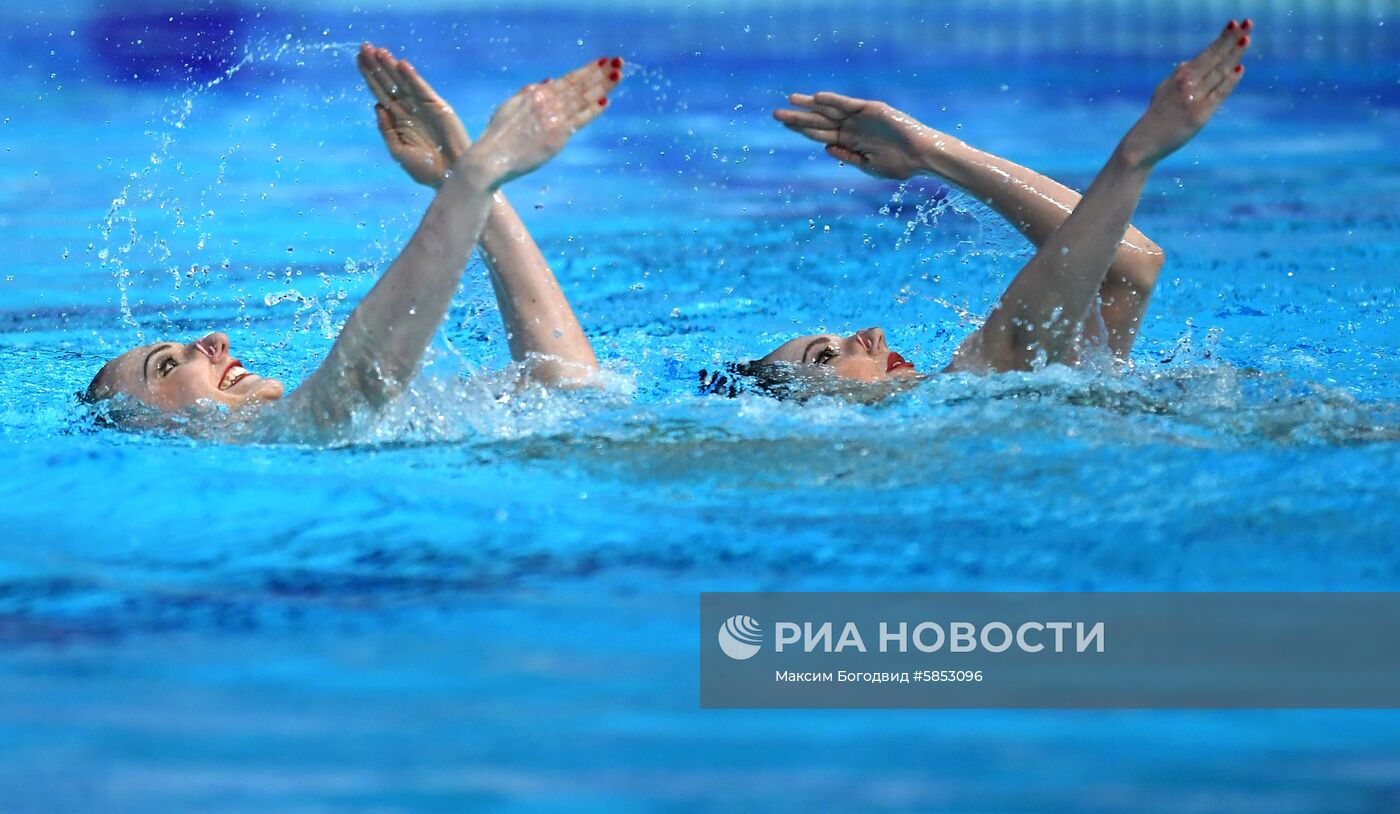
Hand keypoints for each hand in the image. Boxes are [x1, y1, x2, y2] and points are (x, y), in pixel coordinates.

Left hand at [358, 42, 469, 188]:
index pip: (381, 93)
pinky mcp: (438, 107)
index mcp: (399, 121)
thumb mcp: (398, 152)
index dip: (370, 76)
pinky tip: (402, 65)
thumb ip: (387, 130)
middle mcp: (410, 110)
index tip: (358, 59)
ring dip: (391, 66)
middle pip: (389, 84)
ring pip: (403, 83)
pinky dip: (412, 78)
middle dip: (376, 66)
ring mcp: (424, 108)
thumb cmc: (426, 170)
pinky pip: (422, 89)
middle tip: (363, 47)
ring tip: (378, 51)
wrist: (451, 177)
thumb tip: (377, 106)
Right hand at [465, 57, 622, 189]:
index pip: (568, 79)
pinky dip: (591, 111)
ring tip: (618, 76)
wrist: (492, 158)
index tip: (603, 61)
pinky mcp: (555, 137)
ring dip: (602, 87)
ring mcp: (552, 119)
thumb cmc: (498, 135)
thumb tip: (549, 81)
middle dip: (600, 73)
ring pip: (582, 100)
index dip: (588, 70)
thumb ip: (529, 92)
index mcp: (536, 94)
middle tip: (619, 62)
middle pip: (579, 85)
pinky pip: (578, 121)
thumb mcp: (510, 106)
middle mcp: (546, 103)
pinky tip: (605, 102)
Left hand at [774, 92, 938, 179]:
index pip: (819, 134)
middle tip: (775, 114)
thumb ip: (848, 156)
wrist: (922, 156)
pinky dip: (834, 100)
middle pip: (819, 121)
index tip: (784, 125)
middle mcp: (851, 127)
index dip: (801, 129)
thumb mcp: (868, 165)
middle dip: (797, 118)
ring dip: (810, 105)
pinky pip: (848, 104)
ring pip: (830, 110)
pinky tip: (817, 98)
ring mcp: (860, 117)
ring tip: (790, 100)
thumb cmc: (899, 165)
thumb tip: (826, 149)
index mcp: (848, 142)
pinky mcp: (871, 109)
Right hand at [1119, 20, 1251, 168]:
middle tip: (1248, 23)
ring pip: (1219, 71)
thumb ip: (1176, 77)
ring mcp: (1193, 96)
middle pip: (1215, 56)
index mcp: (1179, 75)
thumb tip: (1186, 63)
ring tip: (1247, 39)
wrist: (1144, 141)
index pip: (1207, 53)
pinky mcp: (1199, 113)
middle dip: (1232, 39)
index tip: (1235, 24)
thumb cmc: (1156, 117)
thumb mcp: (1163, 91)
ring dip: (1234, 54)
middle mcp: (1186, 82)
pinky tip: (1240, 68)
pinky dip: (1230, 80)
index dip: (1223, 38)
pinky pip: (1219, 93)